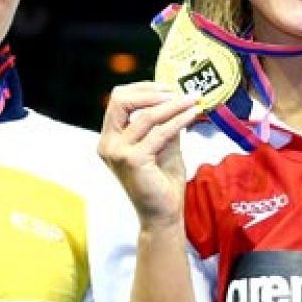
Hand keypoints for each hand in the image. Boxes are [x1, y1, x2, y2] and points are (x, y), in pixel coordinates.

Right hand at [98, 82, 201, 229]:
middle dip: (151, 91)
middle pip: (121, 100)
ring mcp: (118, 152)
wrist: (162, 213)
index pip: (118, 100)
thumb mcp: (162, 144)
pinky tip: (192, 114)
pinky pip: (159, 132)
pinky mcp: (133, 160)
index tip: (168, 87)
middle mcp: (108, 143)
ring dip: (173, 105)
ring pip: (146, 115)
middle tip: (177, 92)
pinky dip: (178, 120)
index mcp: (110, 138)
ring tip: (193, 100)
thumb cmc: (162, 181)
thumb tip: (177, 97)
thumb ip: (163, 122)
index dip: (143, 88)